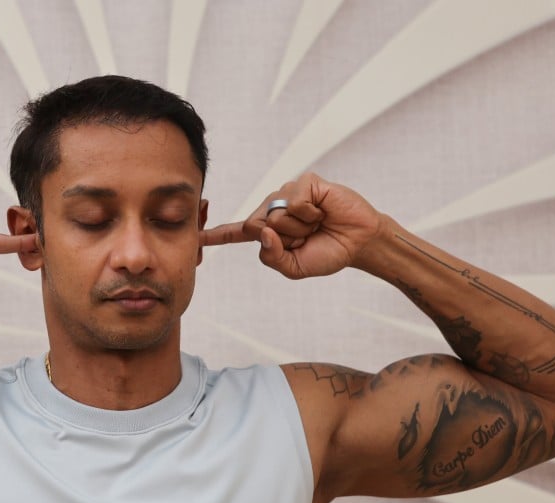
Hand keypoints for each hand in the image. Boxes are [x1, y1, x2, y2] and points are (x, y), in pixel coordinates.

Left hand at [200, 173, 384, 278]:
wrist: (359, 243)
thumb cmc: (328, 253)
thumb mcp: (295, 268)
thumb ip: (273, 257)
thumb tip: (263, 232)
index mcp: (267, 232)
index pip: (236, 233)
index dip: (215, 235)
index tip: (195, 238)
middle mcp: (273, 210)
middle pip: (255, 225)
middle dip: (283, 238)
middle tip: (307, 237)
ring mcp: (287, 194)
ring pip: (275, 215)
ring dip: (300, 228)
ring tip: (317, 225)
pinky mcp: (305, 182)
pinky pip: (294, 201)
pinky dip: (310, 213)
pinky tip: (323, 212)